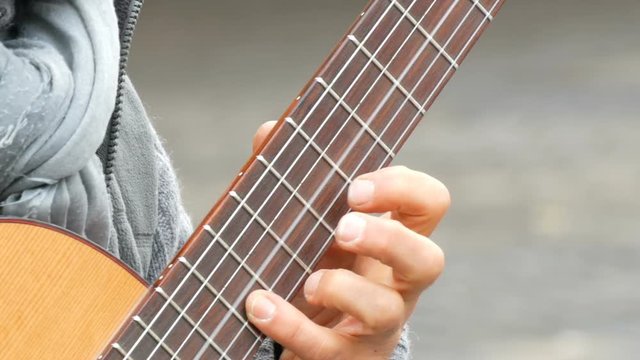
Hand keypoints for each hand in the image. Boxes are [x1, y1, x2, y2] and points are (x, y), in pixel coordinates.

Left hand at [246, 121, 448, 358]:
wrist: (312, 330)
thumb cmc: (318, 260)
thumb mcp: (312, 221)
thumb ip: (292, 177)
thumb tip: (267, 132)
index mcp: (397, 235)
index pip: (430, 202)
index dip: (403, 189)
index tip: (354, 187)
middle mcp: (398, 280)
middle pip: (427, 259)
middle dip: (386, 239)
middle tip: (343, 227)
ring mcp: (376, 323)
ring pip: (385, 311)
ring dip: (343, 289)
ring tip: (309, 281)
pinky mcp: (344, 355)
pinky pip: (326, 347)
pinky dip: (290, 324)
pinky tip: (259, 305)